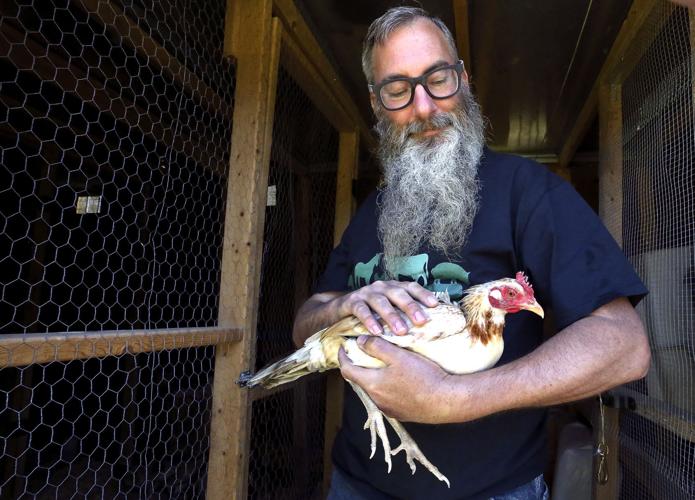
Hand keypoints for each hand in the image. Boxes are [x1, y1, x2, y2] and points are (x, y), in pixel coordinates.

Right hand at [335, 280, 437, 334]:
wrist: (338, 309)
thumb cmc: (370, 313)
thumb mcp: (388, 310)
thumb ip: (403, 314)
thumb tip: (428, 326)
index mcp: (392, 287)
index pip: (410, 287)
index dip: (423, 294)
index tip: (435, 305)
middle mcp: (380, 287)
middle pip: (397, 293)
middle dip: (410, 306)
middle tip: (421, 321)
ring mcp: (365, 293)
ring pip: (380, 301)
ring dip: (391, 315)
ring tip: (401, 331)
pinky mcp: (351, 301)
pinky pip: (361, 309)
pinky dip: (369, 320)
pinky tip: (376, 331)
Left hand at [338, 336, 459, 423]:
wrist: (448, 401)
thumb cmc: (424, 377)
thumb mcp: (399, 356)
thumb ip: (376, 347)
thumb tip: (358, 341)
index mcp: (372, 385)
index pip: (347, 370)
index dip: (343, 357)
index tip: (343, 346)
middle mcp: (377, 400)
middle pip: (361, 380)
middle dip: (360, 365)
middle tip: (364, 351)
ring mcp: (389, 409)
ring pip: (375, 390)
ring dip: (375, 377)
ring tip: (384, 363)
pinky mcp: (402, 414)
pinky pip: (388, 398)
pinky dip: (387, 387)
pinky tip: (400, 379)